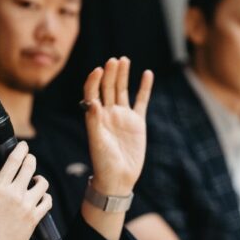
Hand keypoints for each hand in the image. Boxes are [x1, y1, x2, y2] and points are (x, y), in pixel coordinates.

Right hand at [0, 142, 51, 239]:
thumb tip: (2, 175)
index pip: (13, 161)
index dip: (21, 150)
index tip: (24, 146)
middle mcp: (13, 194)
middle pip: (30, 166)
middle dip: (31, 160)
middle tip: (30, 161)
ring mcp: (26, 206)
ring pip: (42, 182)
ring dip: (39, 181)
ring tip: (35, 184)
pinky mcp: (35, 217)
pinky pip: (47, 200)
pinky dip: (45, 198)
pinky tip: (40, 199)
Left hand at [82, 57, 153, 195]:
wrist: (118, 178)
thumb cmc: (103, 163)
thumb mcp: (97, 142)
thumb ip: (94, 122)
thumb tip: (92, 102)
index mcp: (95, 117)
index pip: (93, 93)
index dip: (94, 81)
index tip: (98, 70)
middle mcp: (108, 114)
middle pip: (108, 88)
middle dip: (110, 73)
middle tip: (114, 60)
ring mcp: (123, 117)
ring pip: (122, 91)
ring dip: (123, 75)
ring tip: (124, 60)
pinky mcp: (137, 122)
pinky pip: (141, 101)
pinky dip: (144, 88)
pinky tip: (147, 74)